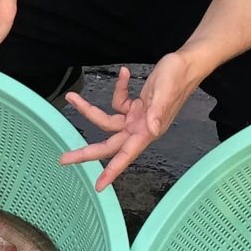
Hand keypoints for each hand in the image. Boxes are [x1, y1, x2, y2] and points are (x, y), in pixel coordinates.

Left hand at [61, 56, 197, 192]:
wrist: (186, 64)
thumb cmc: (178, 77)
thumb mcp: (166, 92)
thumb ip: (158, 112)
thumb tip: (152, 130)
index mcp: (147, 131)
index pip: (126, 155)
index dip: (112, 171)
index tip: (99, 186)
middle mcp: (140, 128)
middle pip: (109, 145)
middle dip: (86, 151)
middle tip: (64, 159)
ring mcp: (137, 118)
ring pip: (106, 121)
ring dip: (88, 110)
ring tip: (72, 97)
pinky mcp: (135, 106)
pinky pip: (118, 101)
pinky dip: (119, 88)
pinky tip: (125, 74)